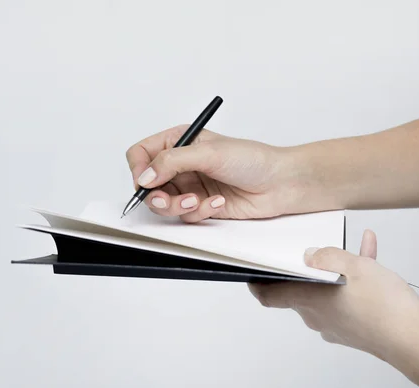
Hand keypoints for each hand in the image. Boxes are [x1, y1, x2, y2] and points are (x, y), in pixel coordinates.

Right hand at [125, 125, 302, 221]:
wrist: (280, 183)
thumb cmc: (253, 159)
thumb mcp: (209, 153)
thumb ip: (172, 162)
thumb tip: (145, 176)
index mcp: (179, 141)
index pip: (141, 154)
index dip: (139, 169)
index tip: (147, 182)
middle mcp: (181, 164)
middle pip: (148, 184)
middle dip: (157, 195)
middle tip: (168, 200)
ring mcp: (189, 185)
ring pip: (163, 203)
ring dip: (178, 206)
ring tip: (197, 201)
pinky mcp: (200, 205)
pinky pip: (184, 215)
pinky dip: (199, 212)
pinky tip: (218, 202)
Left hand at [248, 230, 418, 361]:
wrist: (416, 340)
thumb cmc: (383, 309)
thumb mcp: (352, 265)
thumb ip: (327, 256)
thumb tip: (310, 255)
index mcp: (307, 301)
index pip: (268, 296)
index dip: (256, 283)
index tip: (251, 272)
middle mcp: (317, 315)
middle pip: (300, 288)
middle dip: (306, 267)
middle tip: (310, 248)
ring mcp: (337, 323)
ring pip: (329, 288)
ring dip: (336, 267)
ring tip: (350, 245)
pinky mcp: (357, 325)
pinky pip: (350, 295)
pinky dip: (356, 276)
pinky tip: (368, 252)